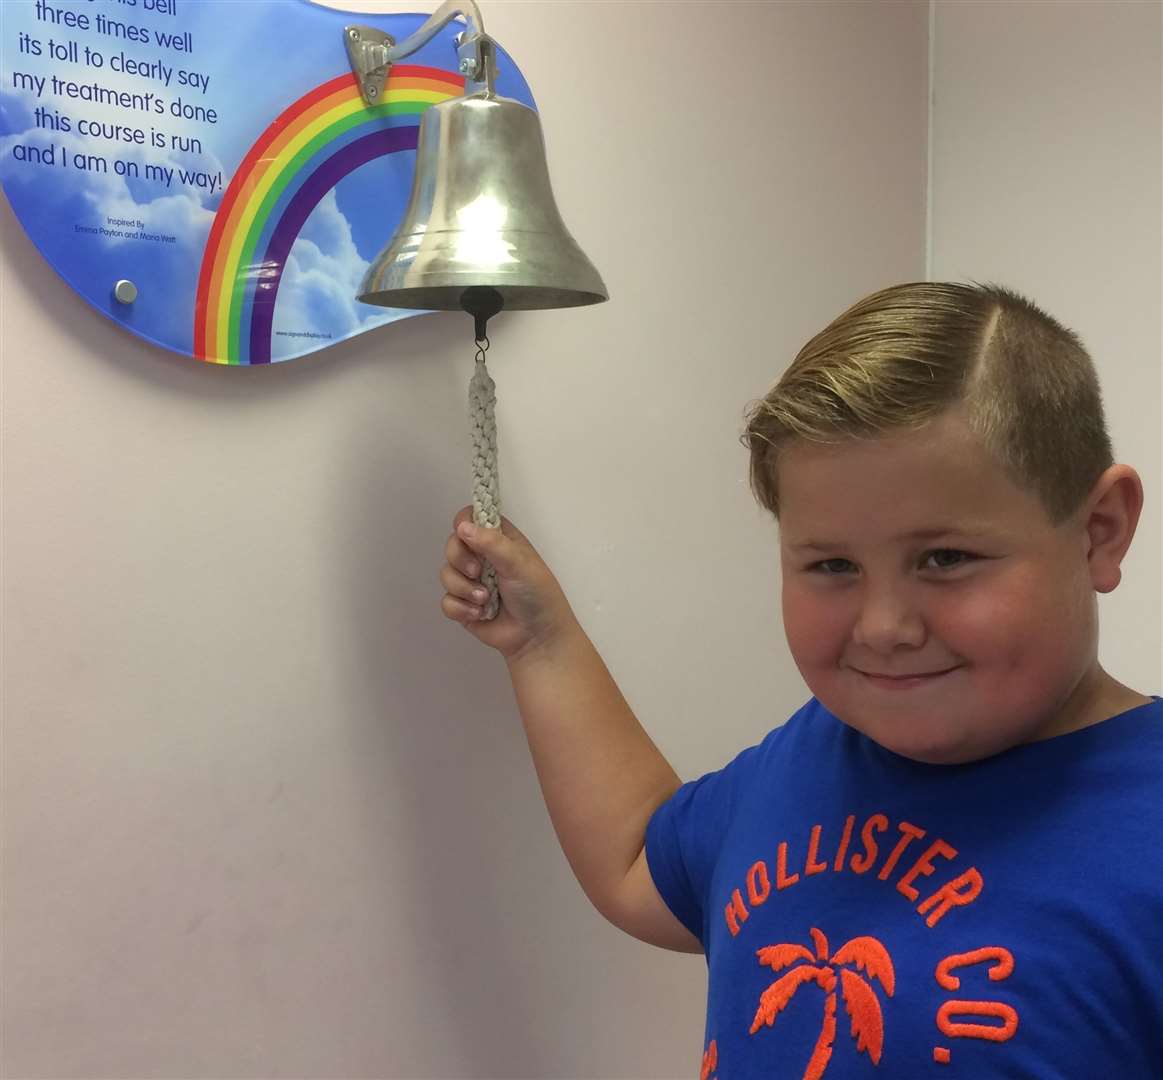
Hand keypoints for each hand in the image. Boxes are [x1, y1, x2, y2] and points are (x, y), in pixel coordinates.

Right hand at [440, 506, 576, 662]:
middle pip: (452, 545)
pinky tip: (480, 614)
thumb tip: (463, 527)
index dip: (464, 524)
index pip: (471, 518)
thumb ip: (492, 543)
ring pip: (446, 574)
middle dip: (461, 560)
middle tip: (478, 572)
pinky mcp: (464, 606)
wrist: (537, 637)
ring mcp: (472, 582)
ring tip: (485, 600)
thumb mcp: (519, 563)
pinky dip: (462, 608)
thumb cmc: (537, 595)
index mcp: (499, 540)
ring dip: (464, 589)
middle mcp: (483, 557)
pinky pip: (446, 601)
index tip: (467, 536)